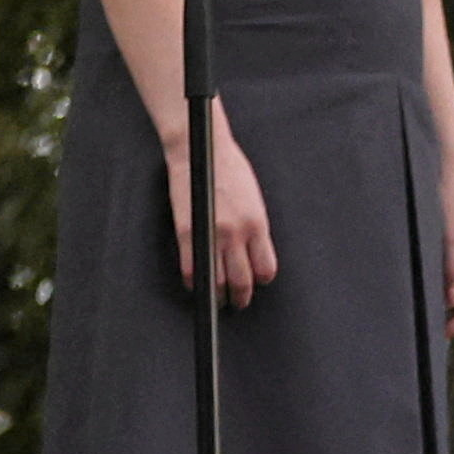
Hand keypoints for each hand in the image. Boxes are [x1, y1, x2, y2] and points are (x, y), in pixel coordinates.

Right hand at [160, 108, 279, 305]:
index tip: (257, 282)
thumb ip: (255, 226)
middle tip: (238, 303)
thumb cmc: (230, 170)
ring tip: (216, 300)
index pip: (266, 268)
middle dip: (241, 298)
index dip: (261, 280)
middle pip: (242, 280)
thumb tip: (253, 249)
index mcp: (258, 224)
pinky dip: (194, 283)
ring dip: (217, 295)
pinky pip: (191, 269)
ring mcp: (211, 234)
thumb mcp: (254, 199)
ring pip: (216, 280)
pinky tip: (195, 285)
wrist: (202, 150)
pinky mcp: (187, 232)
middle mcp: (237, 233)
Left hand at [435, 163, 453, 336]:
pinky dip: (449, 295)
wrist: (449, 180)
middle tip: (434, 330)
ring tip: (431, 317)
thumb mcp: (449, 238)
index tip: (443, 332)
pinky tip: (432, 298)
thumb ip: (452, 270)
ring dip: (453, 308)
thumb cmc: (451, 205)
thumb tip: (451, 302)